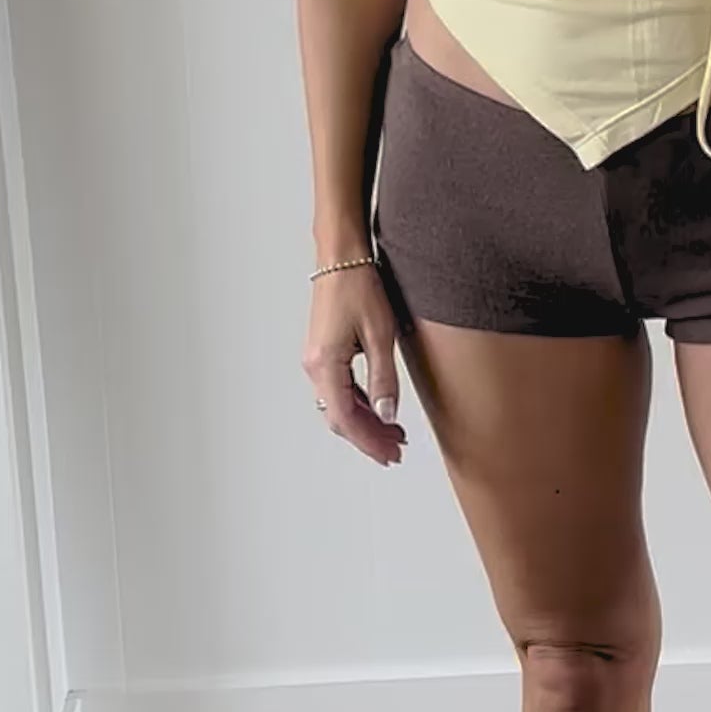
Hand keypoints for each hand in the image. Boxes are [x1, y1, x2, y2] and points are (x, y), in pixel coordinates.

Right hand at [303, 261, 406, 465]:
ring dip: (366, 422)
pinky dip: (360, 404)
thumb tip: (388, 415)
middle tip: (396, 451)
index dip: (369, 441)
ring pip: (340, 405)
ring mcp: (317, 360)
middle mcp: (315, 366)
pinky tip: (379, 409)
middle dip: (368, 437)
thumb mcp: (380, 335)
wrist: (342, 256)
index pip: (346, 418)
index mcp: (325, 364)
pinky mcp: (324, 352)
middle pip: (340, 417)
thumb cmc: (359, 286)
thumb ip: (384, 379)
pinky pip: (339, 389)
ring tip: (393, 434)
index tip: (389, 454)